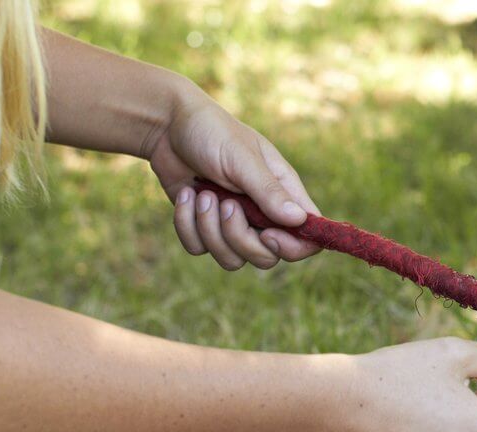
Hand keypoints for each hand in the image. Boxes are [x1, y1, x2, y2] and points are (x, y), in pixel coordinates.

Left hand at [148, 86, 320, 269]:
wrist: (167, 126)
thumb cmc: (213, 133)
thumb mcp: (242, 159)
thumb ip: (269, 191)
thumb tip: (300, 220)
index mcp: (284, 194)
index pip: (308, 237)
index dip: (293, 246)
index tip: (267, 234)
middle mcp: (263, 214)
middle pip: (267, 257)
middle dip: (240, 239)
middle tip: (225, 205)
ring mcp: (233, 223)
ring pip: (232, 259)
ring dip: (210, 230)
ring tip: (202, 195)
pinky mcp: (204, 227)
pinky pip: (199, 249)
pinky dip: (187, 225)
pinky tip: (187, 194)